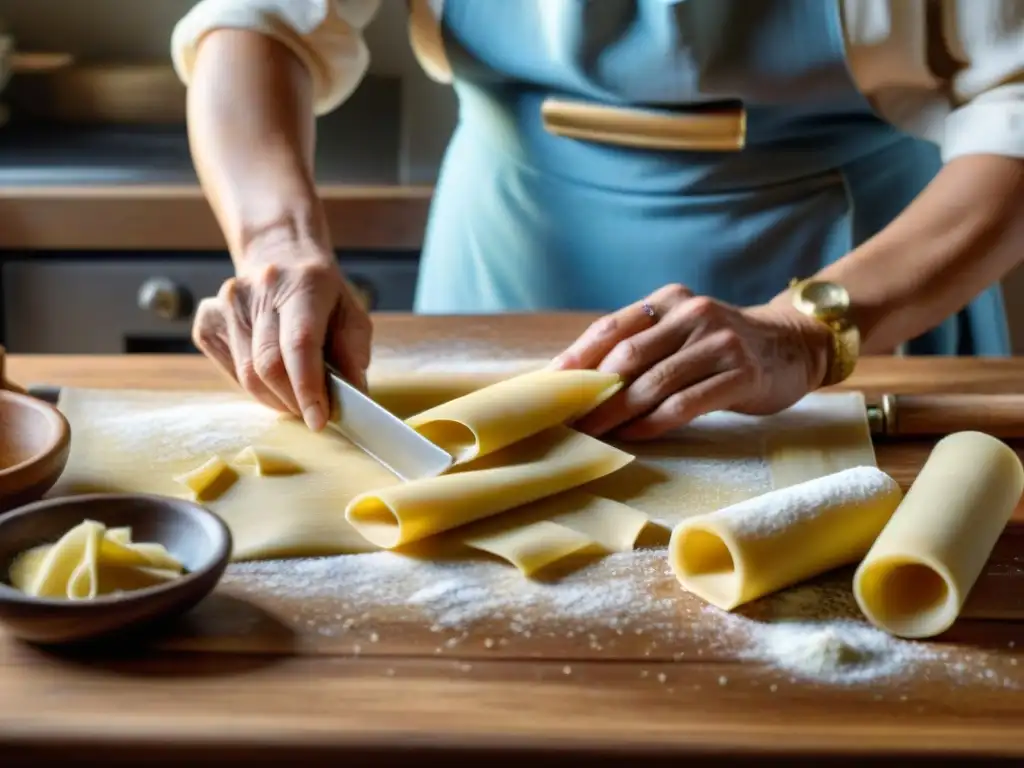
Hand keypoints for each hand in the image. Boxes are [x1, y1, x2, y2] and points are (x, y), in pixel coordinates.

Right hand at [192, 236, 371, 430]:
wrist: (279, 256)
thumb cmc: (321, 295)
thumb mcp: (352, 315)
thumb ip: (354, 354)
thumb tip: (352, 396)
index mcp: (304, 284)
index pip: (300, 343)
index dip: (308, 387)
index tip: (319, 420)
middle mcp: (259, 290)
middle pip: (269, 365)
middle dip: (293, 401)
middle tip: (312, 414)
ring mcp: (226, 303)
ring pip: (247, 374)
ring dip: (275, 399)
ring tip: (296, 400)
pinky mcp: (207, 320)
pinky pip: (230, 370)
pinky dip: (254, 387)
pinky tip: (271, 380)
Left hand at [549, 283, 830, 439]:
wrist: (792, 345)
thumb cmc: (719, 346)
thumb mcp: (680, 331)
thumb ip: (639, 345)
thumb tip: (575, 379)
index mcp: (670, 301)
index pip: (612, 327)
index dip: (576, 357)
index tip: (548, 386)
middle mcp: (693, 314)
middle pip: (628, 357)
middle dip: (592, 393)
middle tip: (566, 421)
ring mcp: (720, 343)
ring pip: (653, 383)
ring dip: (616, 413)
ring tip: (592, 434)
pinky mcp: (742, 374)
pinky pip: (685, 403)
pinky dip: (652, 423)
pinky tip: (632, 436)